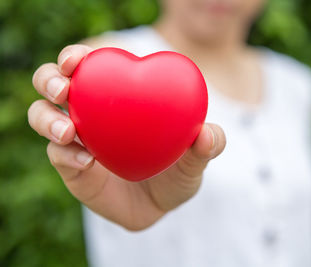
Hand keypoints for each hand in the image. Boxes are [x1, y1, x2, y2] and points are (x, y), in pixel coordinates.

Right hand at [28, 44, 225, 229]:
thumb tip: (208, 134)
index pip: (89, 67)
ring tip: (68, 131)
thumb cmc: (177, 172)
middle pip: (52, 84)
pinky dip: (66, 155)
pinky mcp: (70, 168)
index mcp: (117, 97)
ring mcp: (77, 140)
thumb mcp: (195, 160)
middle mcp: (91, 113)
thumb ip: (207, 146)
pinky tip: (87, 161)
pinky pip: (57, 155)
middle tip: (64, 89)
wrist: (161, 207)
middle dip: (49, 80)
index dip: (76, 56)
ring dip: (47, 118)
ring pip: (42, 116)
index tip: (79, 59)